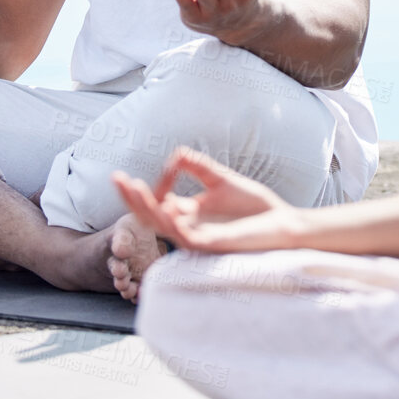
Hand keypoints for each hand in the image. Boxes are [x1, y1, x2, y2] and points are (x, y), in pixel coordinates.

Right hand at [112, 146, 306, 254]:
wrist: (282, 222)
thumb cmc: (255, 206)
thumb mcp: (221, 179)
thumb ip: (198, 166)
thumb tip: (175, 153)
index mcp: (189, 214)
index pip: (156, 204)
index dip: (140, 191)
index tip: (132, 175)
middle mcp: (188, 227)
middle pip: (151, 216)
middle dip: (132, 199)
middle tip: (116, 179)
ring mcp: (198, 238)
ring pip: (162, 226)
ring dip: (146, 207)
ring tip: (134, 188)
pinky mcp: (211, 245)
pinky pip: (185, 236)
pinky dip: (173, 222)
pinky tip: (166, 206)